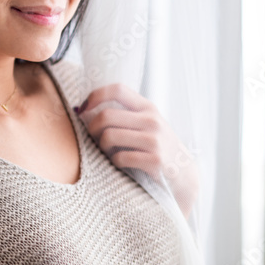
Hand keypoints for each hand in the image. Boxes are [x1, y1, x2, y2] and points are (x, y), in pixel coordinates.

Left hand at [75, 83, 199, 218]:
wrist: (183, 174)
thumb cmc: (155, 147)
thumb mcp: (145, 124)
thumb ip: (123, 115)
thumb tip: (82, 110)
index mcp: (147, 107)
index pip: (117, 89)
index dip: (95, 96)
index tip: (83, 109)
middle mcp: (152, 120)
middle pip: (106, 116)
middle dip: (91, 128)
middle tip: (93, 138)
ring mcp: (154, 140)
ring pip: (108, 137)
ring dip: (102, 147)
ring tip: (107, 151)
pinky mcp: (155, 160)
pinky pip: (119, 158)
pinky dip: (114, 162)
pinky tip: (120, 163)